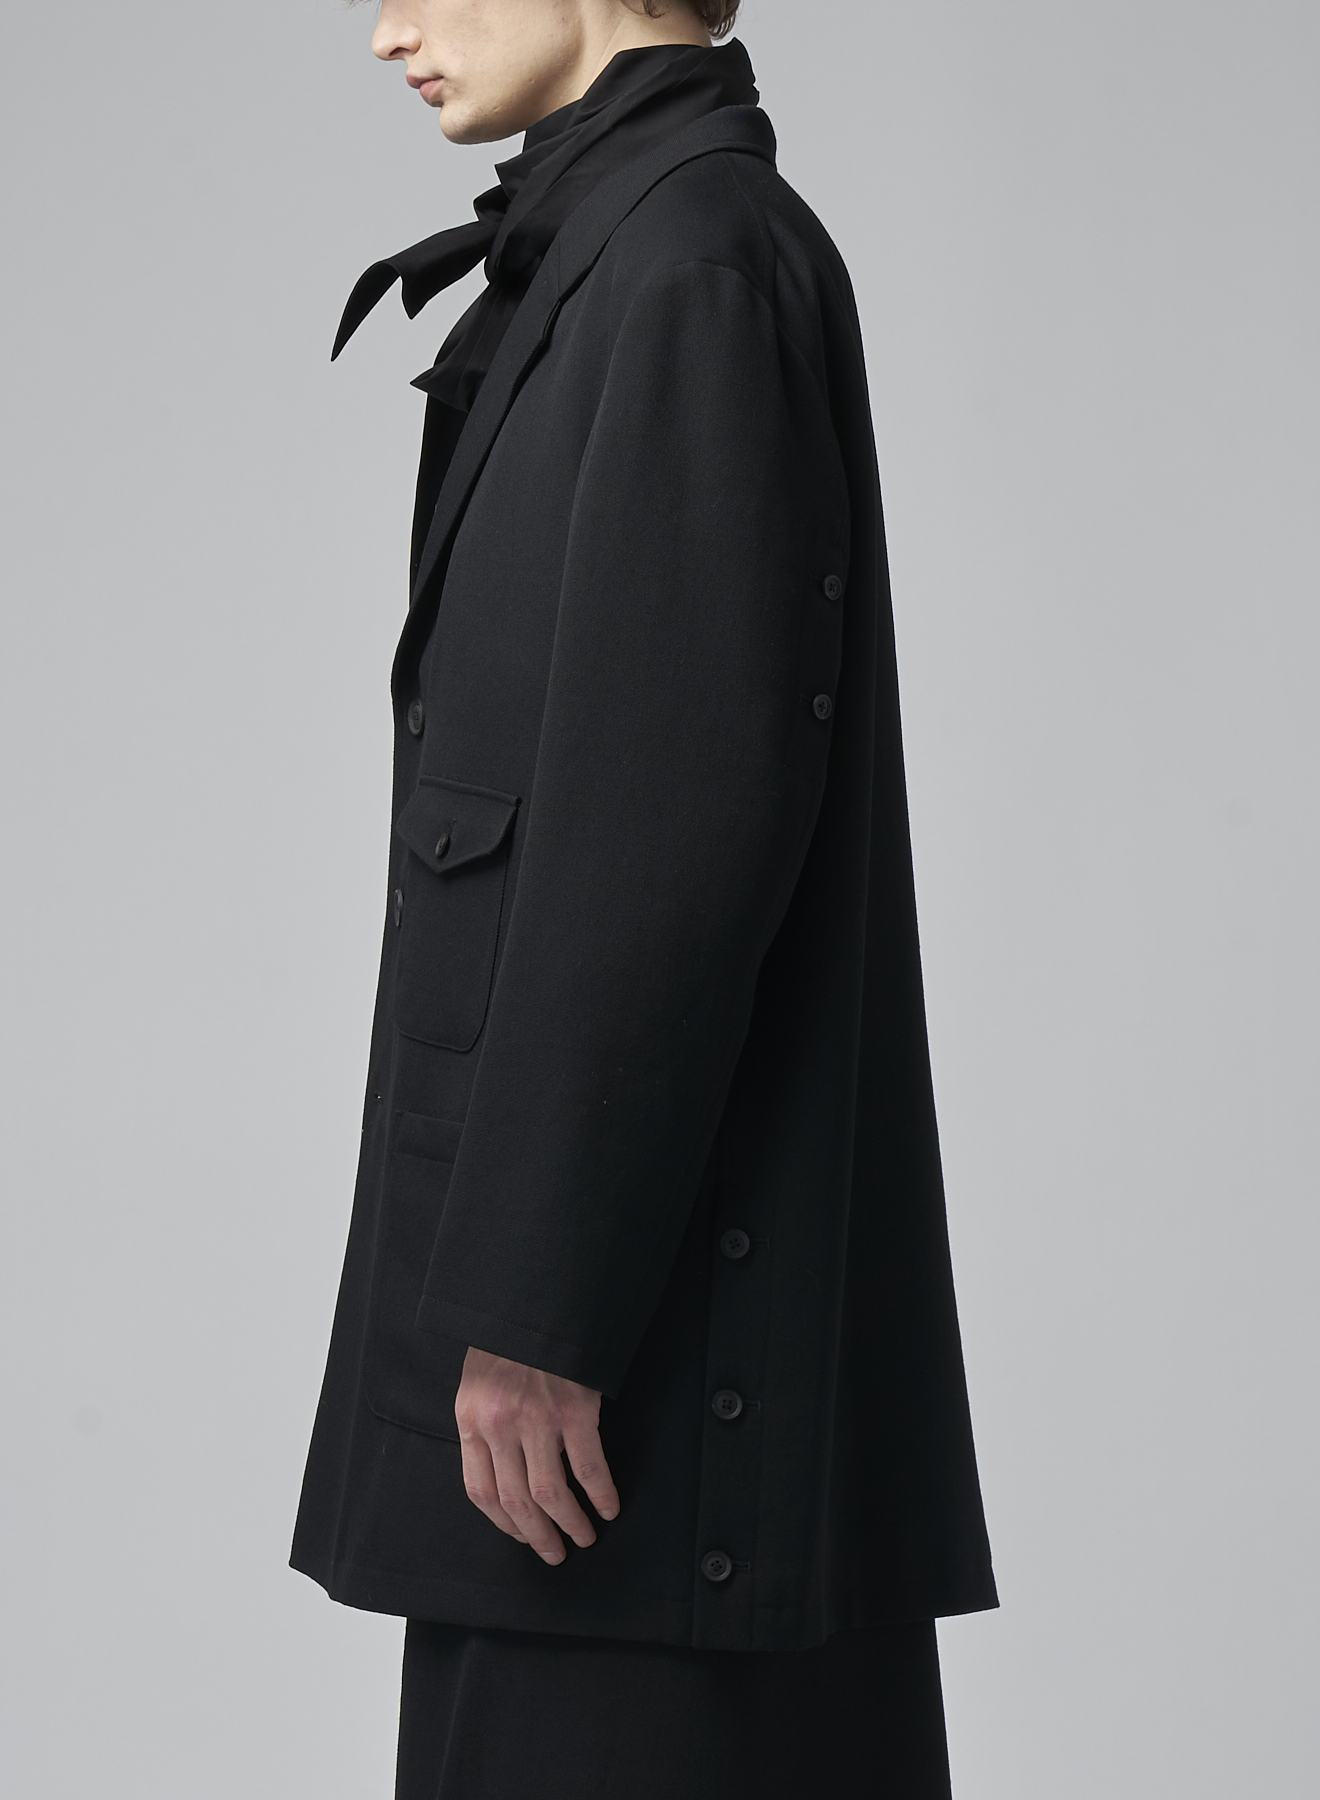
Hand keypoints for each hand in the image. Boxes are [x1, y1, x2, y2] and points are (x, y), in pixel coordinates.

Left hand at [454, 1348, 620, 1564]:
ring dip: (570, 1523)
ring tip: (583, 1537)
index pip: (480, 1490)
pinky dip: (600, 1494)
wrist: (538, 1301)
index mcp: (471, 1419)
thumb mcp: (480, 1381)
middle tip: (554, 1553)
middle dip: (537, 1536)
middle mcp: (500, 1424)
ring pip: (551, 1493)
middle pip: (517, 1501)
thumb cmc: (510, 1339)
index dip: (503, 1523)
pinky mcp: (575, 1410)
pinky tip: (608, 1507)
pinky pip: (589, 1467)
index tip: (521, 1536)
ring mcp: (538, 1419)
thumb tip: (502, 1471)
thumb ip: (485, 1423)